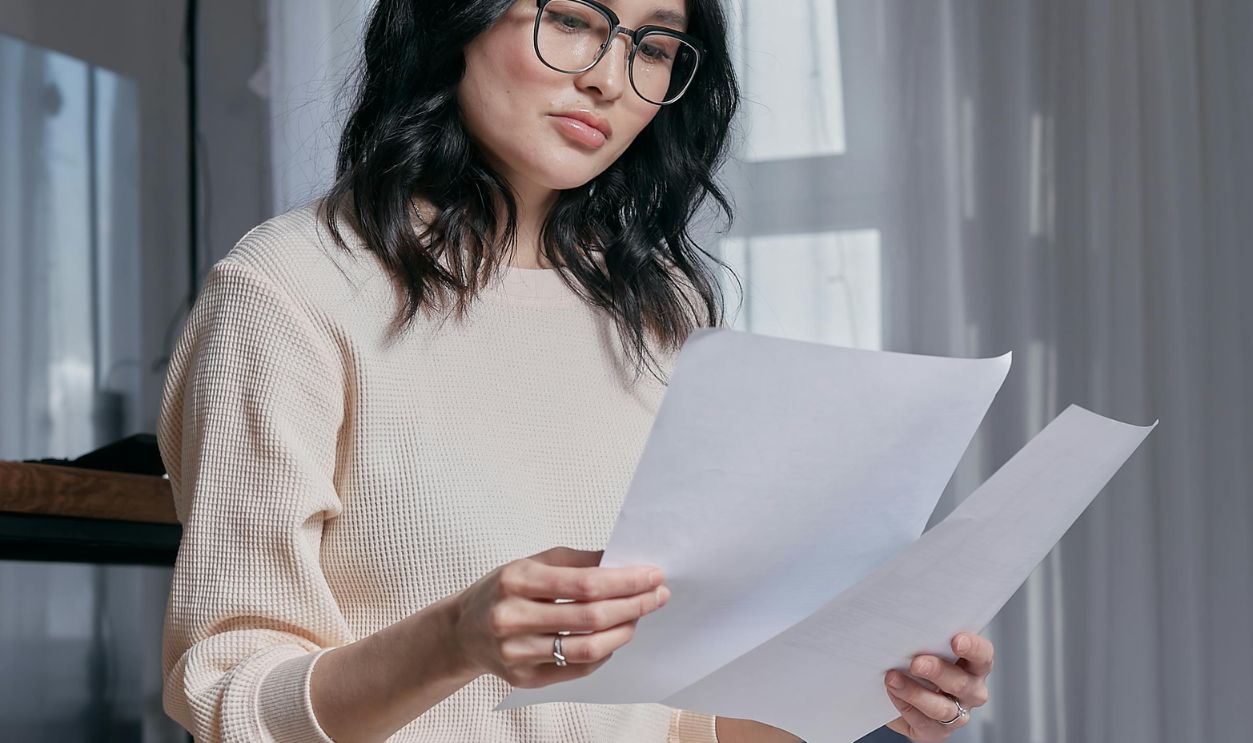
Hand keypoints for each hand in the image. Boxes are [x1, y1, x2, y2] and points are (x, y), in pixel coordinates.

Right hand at [451, 546, 669, 687]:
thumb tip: (622, 561)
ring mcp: (517, 653)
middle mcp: (513, 618)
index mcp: (517, 580)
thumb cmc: (504, 590)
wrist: (463, 630)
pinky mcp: (524, 678)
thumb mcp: (532, 563)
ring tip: (638, 617)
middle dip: (633, 605)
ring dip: (623, 631)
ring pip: (587, 648)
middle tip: (658, 595)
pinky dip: (603, 653)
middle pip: (591, 617)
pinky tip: (614, 637)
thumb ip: (577, 561)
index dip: (625, 581)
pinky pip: (577, 669)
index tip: (652, 575)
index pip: (585, 583)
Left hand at [882, 632, 993, 741]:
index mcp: (974, 666)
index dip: (973, 648)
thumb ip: (924, 638)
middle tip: (916, 663)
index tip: (956, 640)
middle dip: (937, 672)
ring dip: (915, 693)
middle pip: (961, 683)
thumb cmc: (916, 659)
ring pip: (942, 708)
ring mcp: (957, 714)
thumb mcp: (924, 646)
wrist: (897, 689)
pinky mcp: (937, 732)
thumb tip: (904, 628)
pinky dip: (906, 708)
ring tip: (893, 679)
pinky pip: (925, 724)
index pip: (983, 655)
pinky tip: (893, 693)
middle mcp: (971, 691)